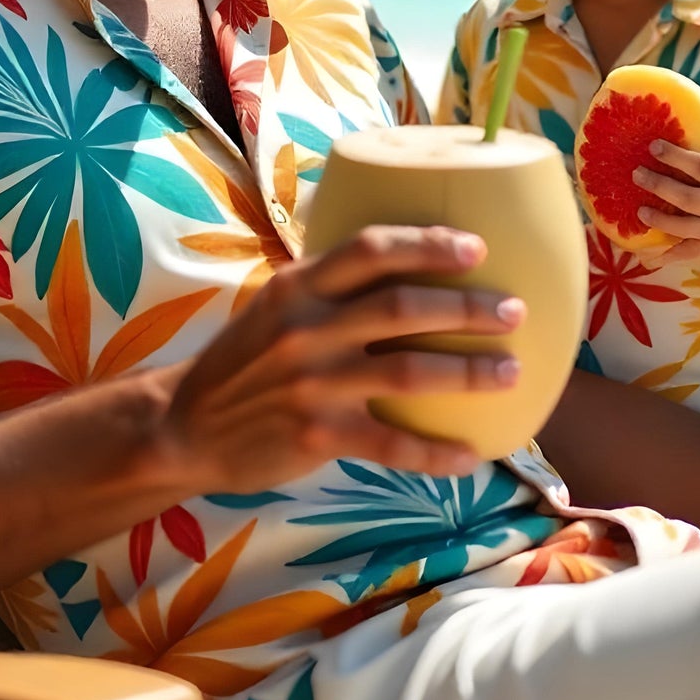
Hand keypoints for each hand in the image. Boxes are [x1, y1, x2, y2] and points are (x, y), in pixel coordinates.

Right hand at [160, 225, 525, 492]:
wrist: (186, 424)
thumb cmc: (246, 359)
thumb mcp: (277, 302)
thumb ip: (330, 285)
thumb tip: (406, 263)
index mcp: (299, 284)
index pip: (371, 249)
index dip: (429, 244)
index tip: (477, 247)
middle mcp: (307, 327)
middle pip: (403, 307)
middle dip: (467, 307)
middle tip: (513, 311)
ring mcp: (312, 383)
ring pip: (409, 372)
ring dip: (469, 372)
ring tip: (511, 373)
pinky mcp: (317, 435)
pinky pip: (391, 444)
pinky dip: (436, 452)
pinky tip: (471, 455)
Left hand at [632, 116, 699, 263]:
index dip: (677, 157)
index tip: (653, 146)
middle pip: (688, 198)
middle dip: (660, 186)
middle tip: (636, 173)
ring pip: (683, 227)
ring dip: (659, 220)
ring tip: (638, 209)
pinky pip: (683, 253)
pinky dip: (664, 256)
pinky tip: (644, 254)